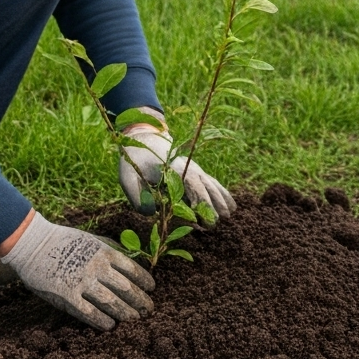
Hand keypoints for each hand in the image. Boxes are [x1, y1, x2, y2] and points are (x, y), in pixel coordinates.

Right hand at [0, 211, 154, 329]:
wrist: (33, 243)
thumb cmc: (64, 241)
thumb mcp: (92, 239)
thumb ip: (110, 249)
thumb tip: (131, 259)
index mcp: (104, 251)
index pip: (132, 269)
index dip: (144, 281)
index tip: (151, 289)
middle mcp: (96, 267)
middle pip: (126, 288)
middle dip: (140, 301)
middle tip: (148, 310)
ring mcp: (81, 282)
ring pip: (111, 302)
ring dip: (125, 313)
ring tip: (134, 319)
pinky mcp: (67, 296)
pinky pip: (89, 313)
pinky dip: (102, 320)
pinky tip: (110, 325)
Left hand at [117, 124, 235, 217]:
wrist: (144, 136)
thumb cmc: (134, 159)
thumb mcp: (128, 177)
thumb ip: (137, 197)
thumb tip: (153, 214)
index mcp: (173, 169)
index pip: (192, 185)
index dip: (201, 201)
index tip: (205, 217)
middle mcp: (188, 167)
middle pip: (206, 186)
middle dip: (214, 204)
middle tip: (218, 222)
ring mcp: (193, 168)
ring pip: (212, 184)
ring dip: (222, 199)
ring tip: (230, 214)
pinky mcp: (194, 170)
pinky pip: (212, 182)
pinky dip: (222, 192)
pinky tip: (230, 204)